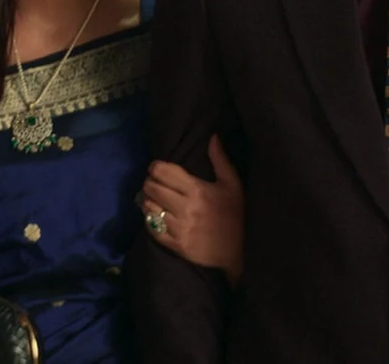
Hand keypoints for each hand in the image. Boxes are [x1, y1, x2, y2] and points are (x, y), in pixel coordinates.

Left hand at [142, 136, 244, 279]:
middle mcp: (186, 208)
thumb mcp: (233, 185)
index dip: (155, 167)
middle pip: (152, 188)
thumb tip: (213, 137)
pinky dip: (149, 220)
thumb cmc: (235, 214)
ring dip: (148, 201)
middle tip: (153, 183)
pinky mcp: (176, 245)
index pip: (163, 172)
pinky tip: (155, 216)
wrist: (240, 251)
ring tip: (154, 199)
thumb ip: (220, 160)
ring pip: (149, 208)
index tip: (156, 168)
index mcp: (197, 190)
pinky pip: (152, 228)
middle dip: (149, 182)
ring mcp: (180, 228)